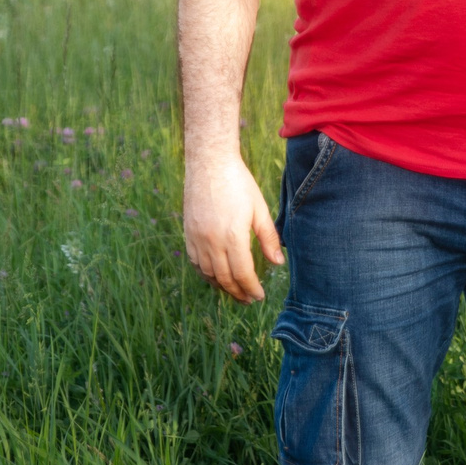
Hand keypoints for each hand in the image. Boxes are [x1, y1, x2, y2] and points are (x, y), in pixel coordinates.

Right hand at [182, 152, 284, 302]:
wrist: (209, 164)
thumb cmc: (239, 183)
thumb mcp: (260, 209)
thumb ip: (268, 238)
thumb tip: (277, 263)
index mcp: (233, 236)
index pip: (243, 273)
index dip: (251, 288)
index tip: (259, 296)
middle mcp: (212, 241)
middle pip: (224, 278)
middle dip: (238, 293)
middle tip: (248, 300)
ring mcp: (197, 239)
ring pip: (208, 273)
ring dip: (221, 287)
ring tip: (234, 293)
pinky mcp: (188, 234)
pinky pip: (195, 263)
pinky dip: (205, 275)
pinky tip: (215, 278)